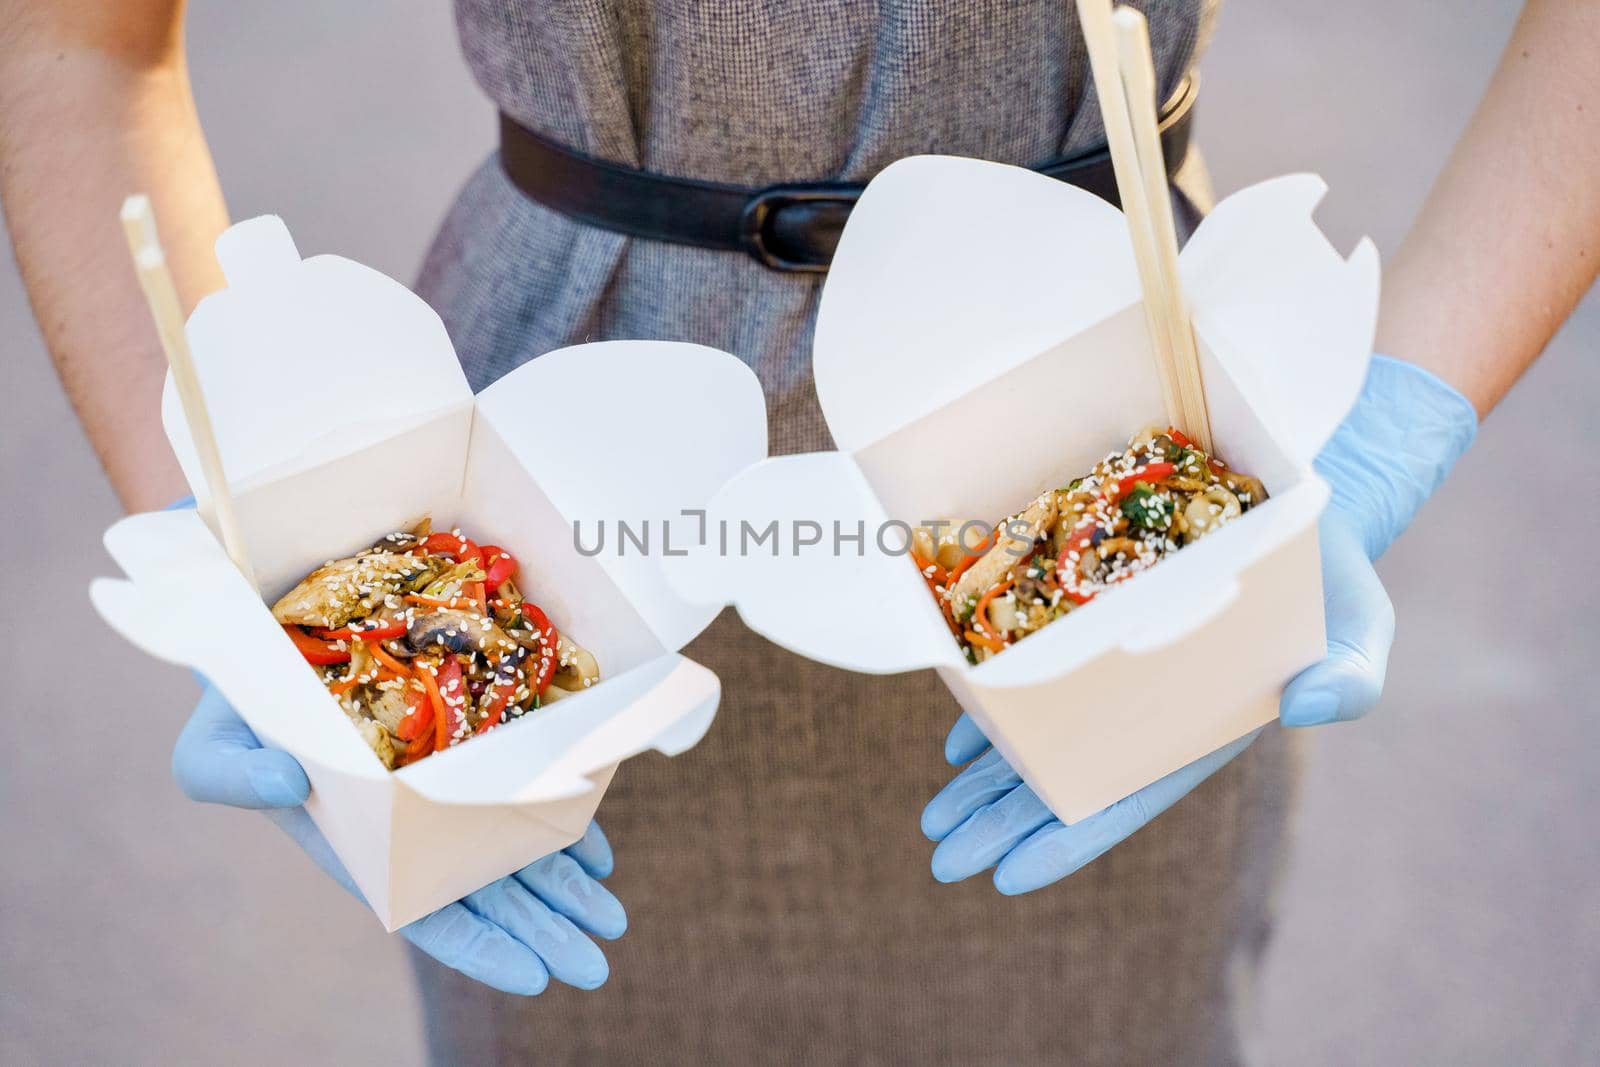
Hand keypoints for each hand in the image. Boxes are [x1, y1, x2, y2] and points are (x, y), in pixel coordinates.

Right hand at [173, 684, 625, 993]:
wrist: (277, 640)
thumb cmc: (239, 703)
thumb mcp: (210, 742)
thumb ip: (230, 774)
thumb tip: (282, 785)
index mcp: (364, 848)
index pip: (426, 914)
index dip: (478, 948)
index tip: (534, 976)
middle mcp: (415, 829)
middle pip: (488, 891)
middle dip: (543, 928)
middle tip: (596, 963)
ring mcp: (452, 788)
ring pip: (516, 849)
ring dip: (566, 888)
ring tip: (611, 921)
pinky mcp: (479, 742)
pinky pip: (530, 792)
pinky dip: (564, 824)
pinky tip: (597, 854)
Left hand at [921, 356, 1478, 893]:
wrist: (1309, 512)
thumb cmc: (1337, 583)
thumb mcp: (1361, 630)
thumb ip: (1351, 677)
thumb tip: (1310, 708)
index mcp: (1196, 729)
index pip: (1123, 798)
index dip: (1067, 839)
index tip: (1006, 877)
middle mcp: (1147, 710)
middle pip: (1063, 775)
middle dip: (1003, 818)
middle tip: (942, 857)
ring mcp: (1115, 670)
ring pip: (1040, 734)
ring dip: (987, 777)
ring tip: (936, 818)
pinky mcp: (1092, 621)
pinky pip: (1031, 676)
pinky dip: (996, 711)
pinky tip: (958, 743)